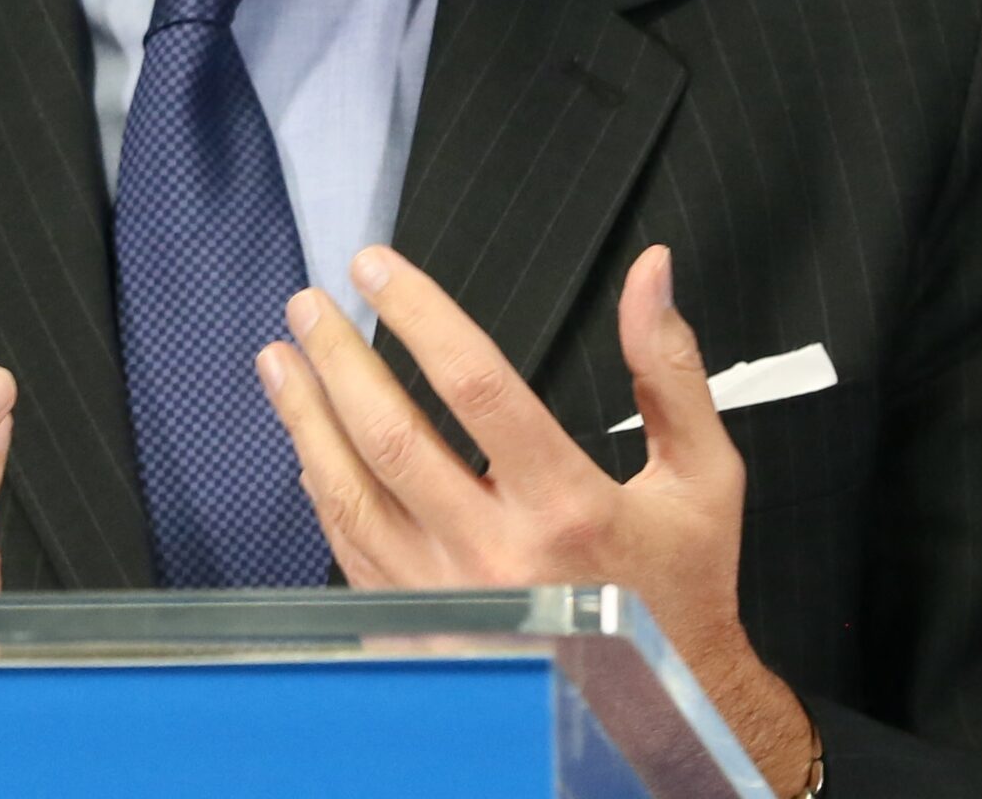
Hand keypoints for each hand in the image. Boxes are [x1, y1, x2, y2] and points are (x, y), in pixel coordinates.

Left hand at [257, 245, 815, 794]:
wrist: (661, 713)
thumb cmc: (679, 590)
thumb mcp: (701, 476)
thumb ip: (669, 368)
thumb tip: (649, 275)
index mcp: (567, 507)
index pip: (476, 384)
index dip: (420, 314)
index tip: (378, 268)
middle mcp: (498, 555)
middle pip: (392, 438)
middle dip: (340, 360)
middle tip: (309, 305)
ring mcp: (449, 598)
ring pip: (353, 496)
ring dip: (307, 421)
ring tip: (281, 361)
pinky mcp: (423, 629)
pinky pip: (351, 552)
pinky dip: (324, 490)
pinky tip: (308, 447)